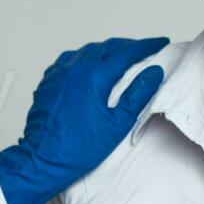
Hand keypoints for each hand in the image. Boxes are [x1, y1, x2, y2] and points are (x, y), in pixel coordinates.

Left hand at [0, 36, 167, 203]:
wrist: (42, 160)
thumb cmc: (78, 148)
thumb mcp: (117, 124)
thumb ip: (138, 95)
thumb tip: (154, 72)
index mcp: (94, 75)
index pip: (127, 53)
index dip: (146, 46)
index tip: (160, 42)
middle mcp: (75, 68)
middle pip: (107, 47)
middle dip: (128, 46)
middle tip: (144, 50)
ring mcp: (58, 73)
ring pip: (87, 51)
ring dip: (106, 50)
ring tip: (120, 56)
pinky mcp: (48, 82)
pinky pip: (68, 60)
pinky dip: (84, 57)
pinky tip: (89, 65)